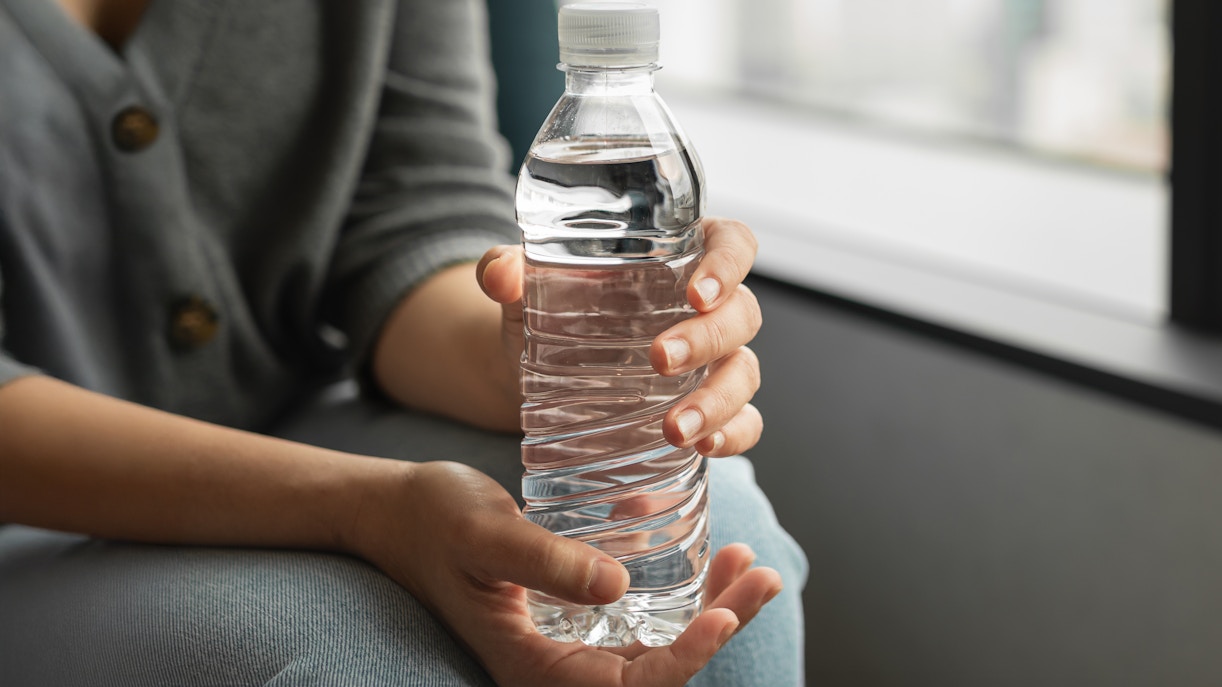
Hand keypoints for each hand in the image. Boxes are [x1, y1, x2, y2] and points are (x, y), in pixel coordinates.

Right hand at [354, 461, 782, 686]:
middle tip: (762, 576)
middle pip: (657, 672)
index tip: (723, 616)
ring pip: (658, 646)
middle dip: (718, 628)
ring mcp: (569, 643)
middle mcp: (557, 666)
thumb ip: (546, 562)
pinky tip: (709, 558)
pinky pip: (642, 623)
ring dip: (711, 612)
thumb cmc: (433, 520)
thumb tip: (619, 587)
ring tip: (749, 566)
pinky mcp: (576, 616)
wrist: (399, 511)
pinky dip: (683, 596)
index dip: (684, 659)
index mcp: (533, 667)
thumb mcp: (486, 535)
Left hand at [476, 217, 763, 456]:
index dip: (728, 264)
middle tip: (658, 360)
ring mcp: (715, 360)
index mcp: (682, 256)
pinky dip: (732, 436)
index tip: (696, 293)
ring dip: (718, 401)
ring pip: (744, 373)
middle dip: (707, 340)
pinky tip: (703, 447)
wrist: (531, 369)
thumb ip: (507, 269)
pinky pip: (745, 422)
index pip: (732, 244)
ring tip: (674, 428)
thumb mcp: (526, 285)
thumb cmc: (547, 309)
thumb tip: (499, 274)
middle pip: (742, 314)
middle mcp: (709, 307)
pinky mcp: (709, 407)